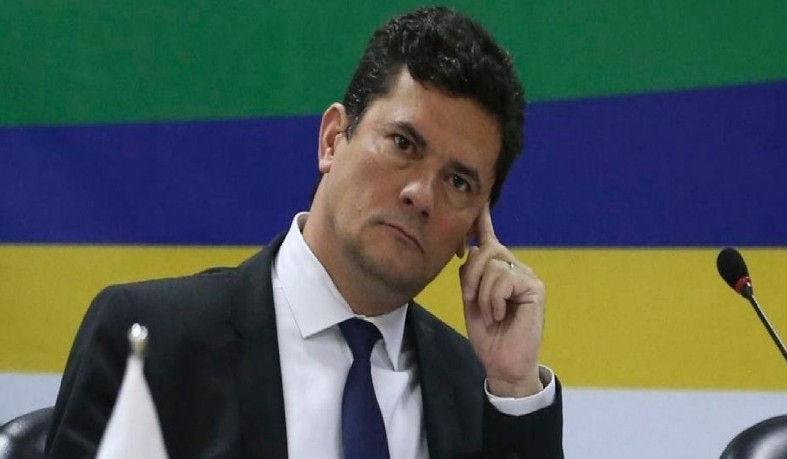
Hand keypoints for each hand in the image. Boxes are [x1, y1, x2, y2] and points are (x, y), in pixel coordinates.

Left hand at [459, 204, 545, 396]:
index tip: (478, 198)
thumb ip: (471, 273)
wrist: (502, 362)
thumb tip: (470, 247)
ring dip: (482, 293)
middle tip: (472, 301)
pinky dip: (494, 299)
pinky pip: (503, 279)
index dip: (482, 219)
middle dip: (470, 276)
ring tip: (491, 313)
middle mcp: (514, 267)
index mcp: (498, 269)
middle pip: (484, 250)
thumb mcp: (472, 299)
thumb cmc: (487, 333)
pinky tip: (500, 314)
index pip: (489, 238)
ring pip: (492, 265)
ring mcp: (527, 276)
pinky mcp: (535, 288)